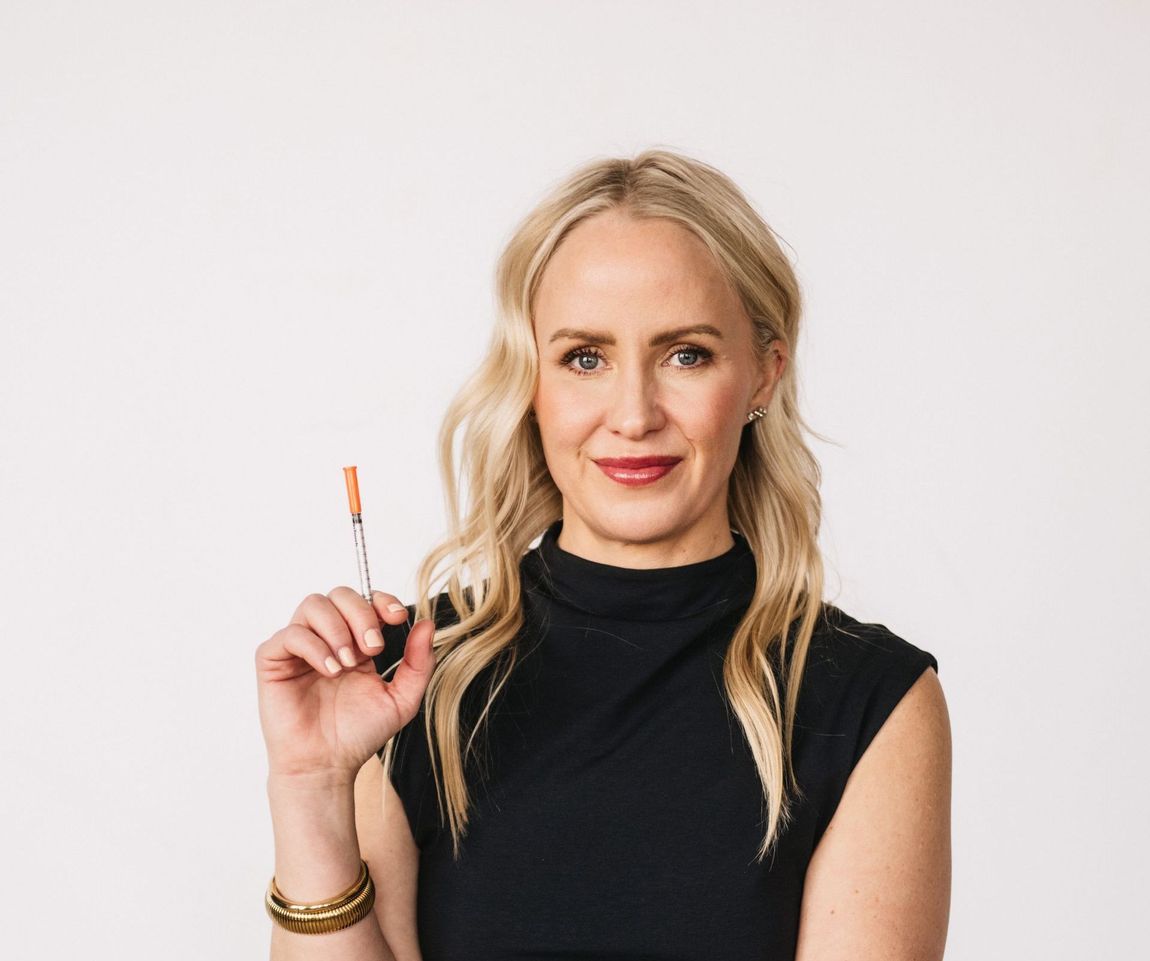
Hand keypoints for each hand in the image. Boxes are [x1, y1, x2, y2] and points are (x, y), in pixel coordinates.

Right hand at [255, 587, 436, 783]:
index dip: (381, 600)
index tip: (396, 617)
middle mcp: (326, 637)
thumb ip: (419, 663)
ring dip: (337, 628)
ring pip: (313, 605)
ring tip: (347, 664)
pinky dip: (314, 646)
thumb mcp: (402, 698)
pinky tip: (330, 670)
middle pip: (340, 594)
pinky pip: (289, 633)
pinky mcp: (273, 660)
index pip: (365, 600)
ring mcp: (298, 647)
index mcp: (355, 641)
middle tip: (372, 648)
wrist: (327, 765)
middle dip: (361, 614)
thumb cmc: (359, 733)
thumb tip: (428, 623)